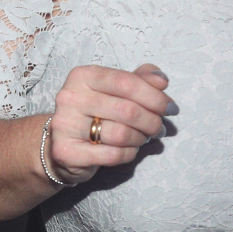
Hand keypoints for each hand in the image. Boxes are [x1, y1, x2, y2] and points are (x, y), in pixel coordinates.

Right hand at [44, 63, 170, 184]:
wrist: (62, 143)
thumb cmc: (94, 112)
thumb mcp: (114, 90)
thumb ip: (139, 80)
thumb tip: (161, 81)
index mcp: (82, 76)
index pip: (126, 82)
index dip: (154, 96)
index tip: (170, 108)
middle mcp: (69, 97)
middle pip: (127, 110)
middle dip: (152, 121)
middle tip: (158, 128)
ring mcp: (65, 125)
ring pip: (121, 134)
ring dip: (141, 138)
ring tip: (143, 138)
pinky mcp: (66, 151)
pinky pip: (112, 155)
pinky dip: (128, 154)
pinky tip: (129, 150)